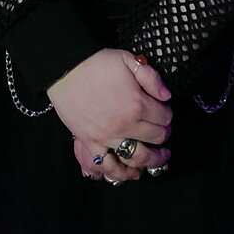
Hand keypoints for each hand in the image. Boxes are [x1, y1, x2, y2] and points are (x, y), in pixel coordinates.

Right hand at [47, 49, 171, 178]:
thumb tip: (166, 95)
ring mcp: (107, 137)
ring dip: (153, 161)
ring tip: (160, 159)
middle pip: (156, 138)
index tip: (165, 110)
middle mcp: (125, 125)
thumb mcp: (128, 60)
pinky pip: (109, 166)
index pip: (164, 117)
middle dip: (164, 134)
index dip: (168, 113)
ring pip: (138, 158)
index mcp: (137, 104)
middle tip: (165, 131)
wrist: (66, 71)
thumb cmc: (96, 64)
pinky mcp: (91, 143)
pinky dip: (122, 173)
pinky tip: (132, 172)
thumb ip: (151, 78)